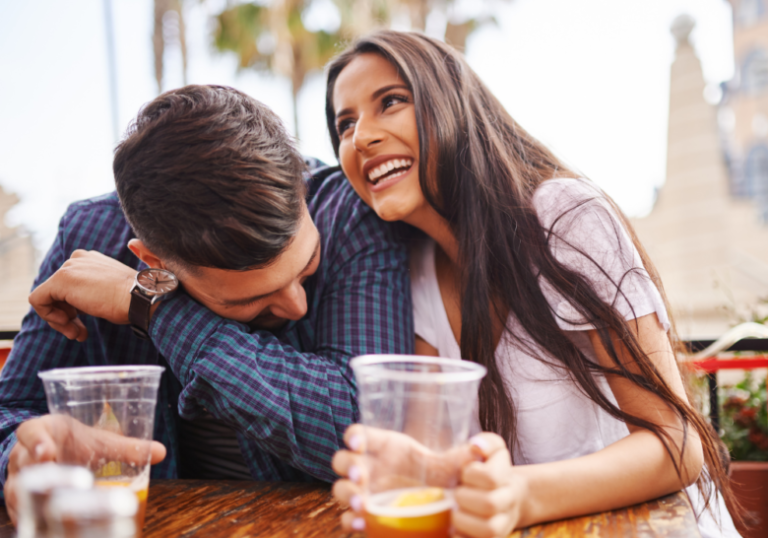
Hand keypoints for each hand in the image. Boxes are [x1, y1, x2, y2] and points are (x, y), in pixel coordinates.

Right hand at [4, 415, 166, 525]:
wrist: (50, 453)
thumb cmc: (73, 443)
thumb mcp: (97, 441)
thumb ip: (125, 447)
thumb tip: (162, 452)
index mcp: (38, 434)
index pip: (30, 432)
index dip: (36, 441)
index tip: (48, 450)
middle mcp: (21, 460)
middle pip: (28, 470)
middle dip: (49, 479)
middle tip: (77, 482)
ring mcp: (17, 485)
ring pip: (26, 497)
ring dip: (49, 505)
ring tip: (77, 512)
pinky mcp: (20, 508)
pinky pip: (29, 517)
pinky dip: (46, 524)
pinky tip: (69, 530)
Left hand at [29, 250, 137, 341]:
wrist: (140, 298)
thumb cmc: (132, 300)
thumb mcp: (109, 291)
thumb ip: (90, 292)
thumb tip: (74, 309)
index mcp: (90, 260)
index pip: (68, 285)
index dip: (71, 308)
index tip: (84, 323)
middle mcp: (77, 259)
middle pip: (56, 292)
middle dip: (65, 316)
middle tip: (78, 332)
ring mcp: (68, 268)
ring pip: (47, 297)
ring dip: (59, 321)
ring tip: (76, 333)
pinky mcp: (60, 280)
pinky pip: (39, 300)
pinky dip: (49, 317)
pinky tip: (68, 325)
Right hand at [331, 424, 476, 532]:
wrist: (439, 506)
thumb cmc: (440, 478)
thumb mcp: (450, 467)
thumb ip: (461, 459)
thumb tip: (478, 450)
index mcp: (384, 447)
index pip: (360, 434)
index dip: (355, 436)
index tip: (359, 443)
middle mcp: (369, 467)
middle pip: (342, 460)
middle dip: (347, 465)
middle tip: (360, 475)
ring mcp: (364, 491)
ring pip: (340, 488)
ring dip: (346, 493)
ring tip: (361, 503)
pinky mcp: (365, 514)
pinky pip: (348, 517)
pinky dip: (349, 521)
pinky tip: (361, 524)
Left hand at [453, 433, 526, 537]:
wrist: (510, 498)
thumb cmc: (491, 471)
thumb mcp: (493, 451)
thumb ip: (487, 443)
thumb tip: (476, 446)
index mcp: (506, 478)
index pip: (491, 477)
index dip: (472, 474)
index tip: (464, 473)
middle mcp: (508, 503)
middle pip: (490, 504)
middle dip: (465, 498)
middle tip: (455, 494)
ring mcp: (503, 524)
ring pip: (489, 530)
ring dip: (464, 521)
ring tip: (455, 513)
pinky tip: (454, 531)